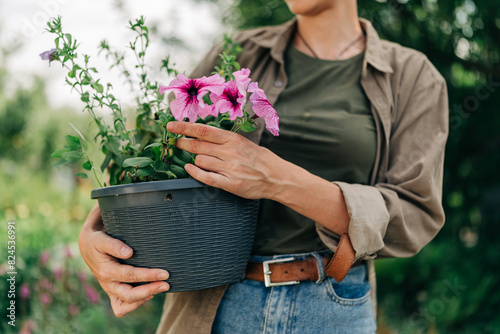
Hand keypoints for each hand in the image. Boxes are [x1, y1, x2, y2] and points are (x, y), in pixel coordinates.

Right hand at [79, 203, 169, 316]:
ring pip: (125, 305)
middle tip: (167, 284)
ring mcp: (109, 290)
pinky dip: (136, 304)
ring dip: (145, 298)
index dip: (149, 275)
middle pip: (129, 295)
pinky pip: (121, 308)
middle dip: (150, 290)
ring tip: (160, 289)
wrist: (88, 248)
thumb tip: (129, 253)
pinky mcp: (113, 293)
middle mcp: (107, 284)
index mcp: (105, 271)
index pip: (130, 275)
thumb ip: (114, 245)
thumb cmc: (97, 241)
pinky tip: (149, 295)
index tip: (165, 273)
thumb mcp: (101, 239)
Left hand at [168, 121, 349, 235]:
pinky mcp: (230, 183)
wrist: (276, 176)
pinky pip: (206, 177)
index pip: (203, 130)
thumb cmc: (259, 158)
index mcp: (233, 139)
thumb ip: (224, 140)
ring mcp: (230, 168)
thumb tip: (200, 135)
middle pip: (198, 146)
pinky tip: (190, 169)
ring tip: (199, 160)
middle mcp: (230, 152)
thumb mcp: (243, 143)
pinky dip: (195, 173)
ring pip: (200, 161)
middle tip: (176, 143)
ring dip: (195, 160)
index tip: (170, 126)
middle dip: (183, 144)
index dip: (184, 128)